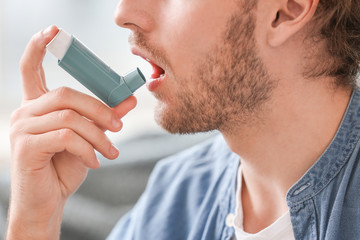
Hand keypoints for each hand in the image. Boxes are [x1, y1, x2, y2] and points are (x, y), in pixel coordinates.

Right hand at [6, 25, 136, 238]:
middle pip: (66, 94)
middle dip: (98, 109)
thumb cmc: (65, 167)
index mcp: (37, 107)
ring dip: (97, 135)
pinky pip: (66, 137)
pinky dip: (88, 149)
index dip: (39, 48)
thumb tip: (130, 100)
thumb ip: (105, 117)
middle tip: (119, 126)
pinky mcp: (25, 147)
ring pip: (70, 117)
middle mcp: (24, 113)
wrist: (50, 200)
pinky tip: (96, 162)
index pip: (30, 70)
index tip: (53, 30)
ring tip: (111, 151)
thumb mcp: (90, 138)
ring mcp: (21, 129)